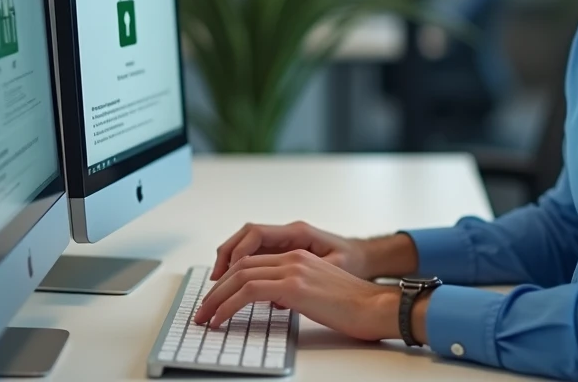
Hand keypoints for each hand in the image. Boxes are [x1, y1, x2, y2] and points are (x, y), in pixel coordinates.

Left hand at [195, 250, 403, 341]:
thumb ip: (294, 291)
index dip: (229, 279)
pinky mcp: (293, 285)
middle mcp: (294, 257)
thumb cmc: (354, 307)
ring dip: (216, 298)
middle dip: (216, 289)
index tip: (216, 298)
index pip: (253, 261)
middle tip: (202, 310)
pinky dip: (227, 306)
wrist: (375, 307)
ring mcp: (293, 269)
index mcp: (299, 257)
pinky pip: (248, 291)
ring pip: (240, 276)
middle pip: (241, 266)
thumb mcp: (318, 293)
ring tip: (205, 317)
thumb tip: (272, 304)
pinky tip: (220, 320)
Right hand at [211, 221, 366, 280]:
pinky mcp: (285, 251)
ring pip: (247, 245)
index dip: (237, 254)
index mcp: (298, 233)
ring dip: (230, 263)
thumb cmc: (353, 262)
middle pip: (245, 237)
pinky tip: (236, 285)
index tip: (226, 276)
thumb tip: (277, 299)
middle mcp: (289, 233)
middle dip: (225, 259)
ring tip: (218, 285)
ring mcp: (285, 241)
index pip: (256, 235)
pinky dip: (241, 267)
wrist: (365, 257)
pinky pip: (256, 254)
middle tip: (213, 285)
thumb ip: (304, 281)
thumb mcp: (332, 270)